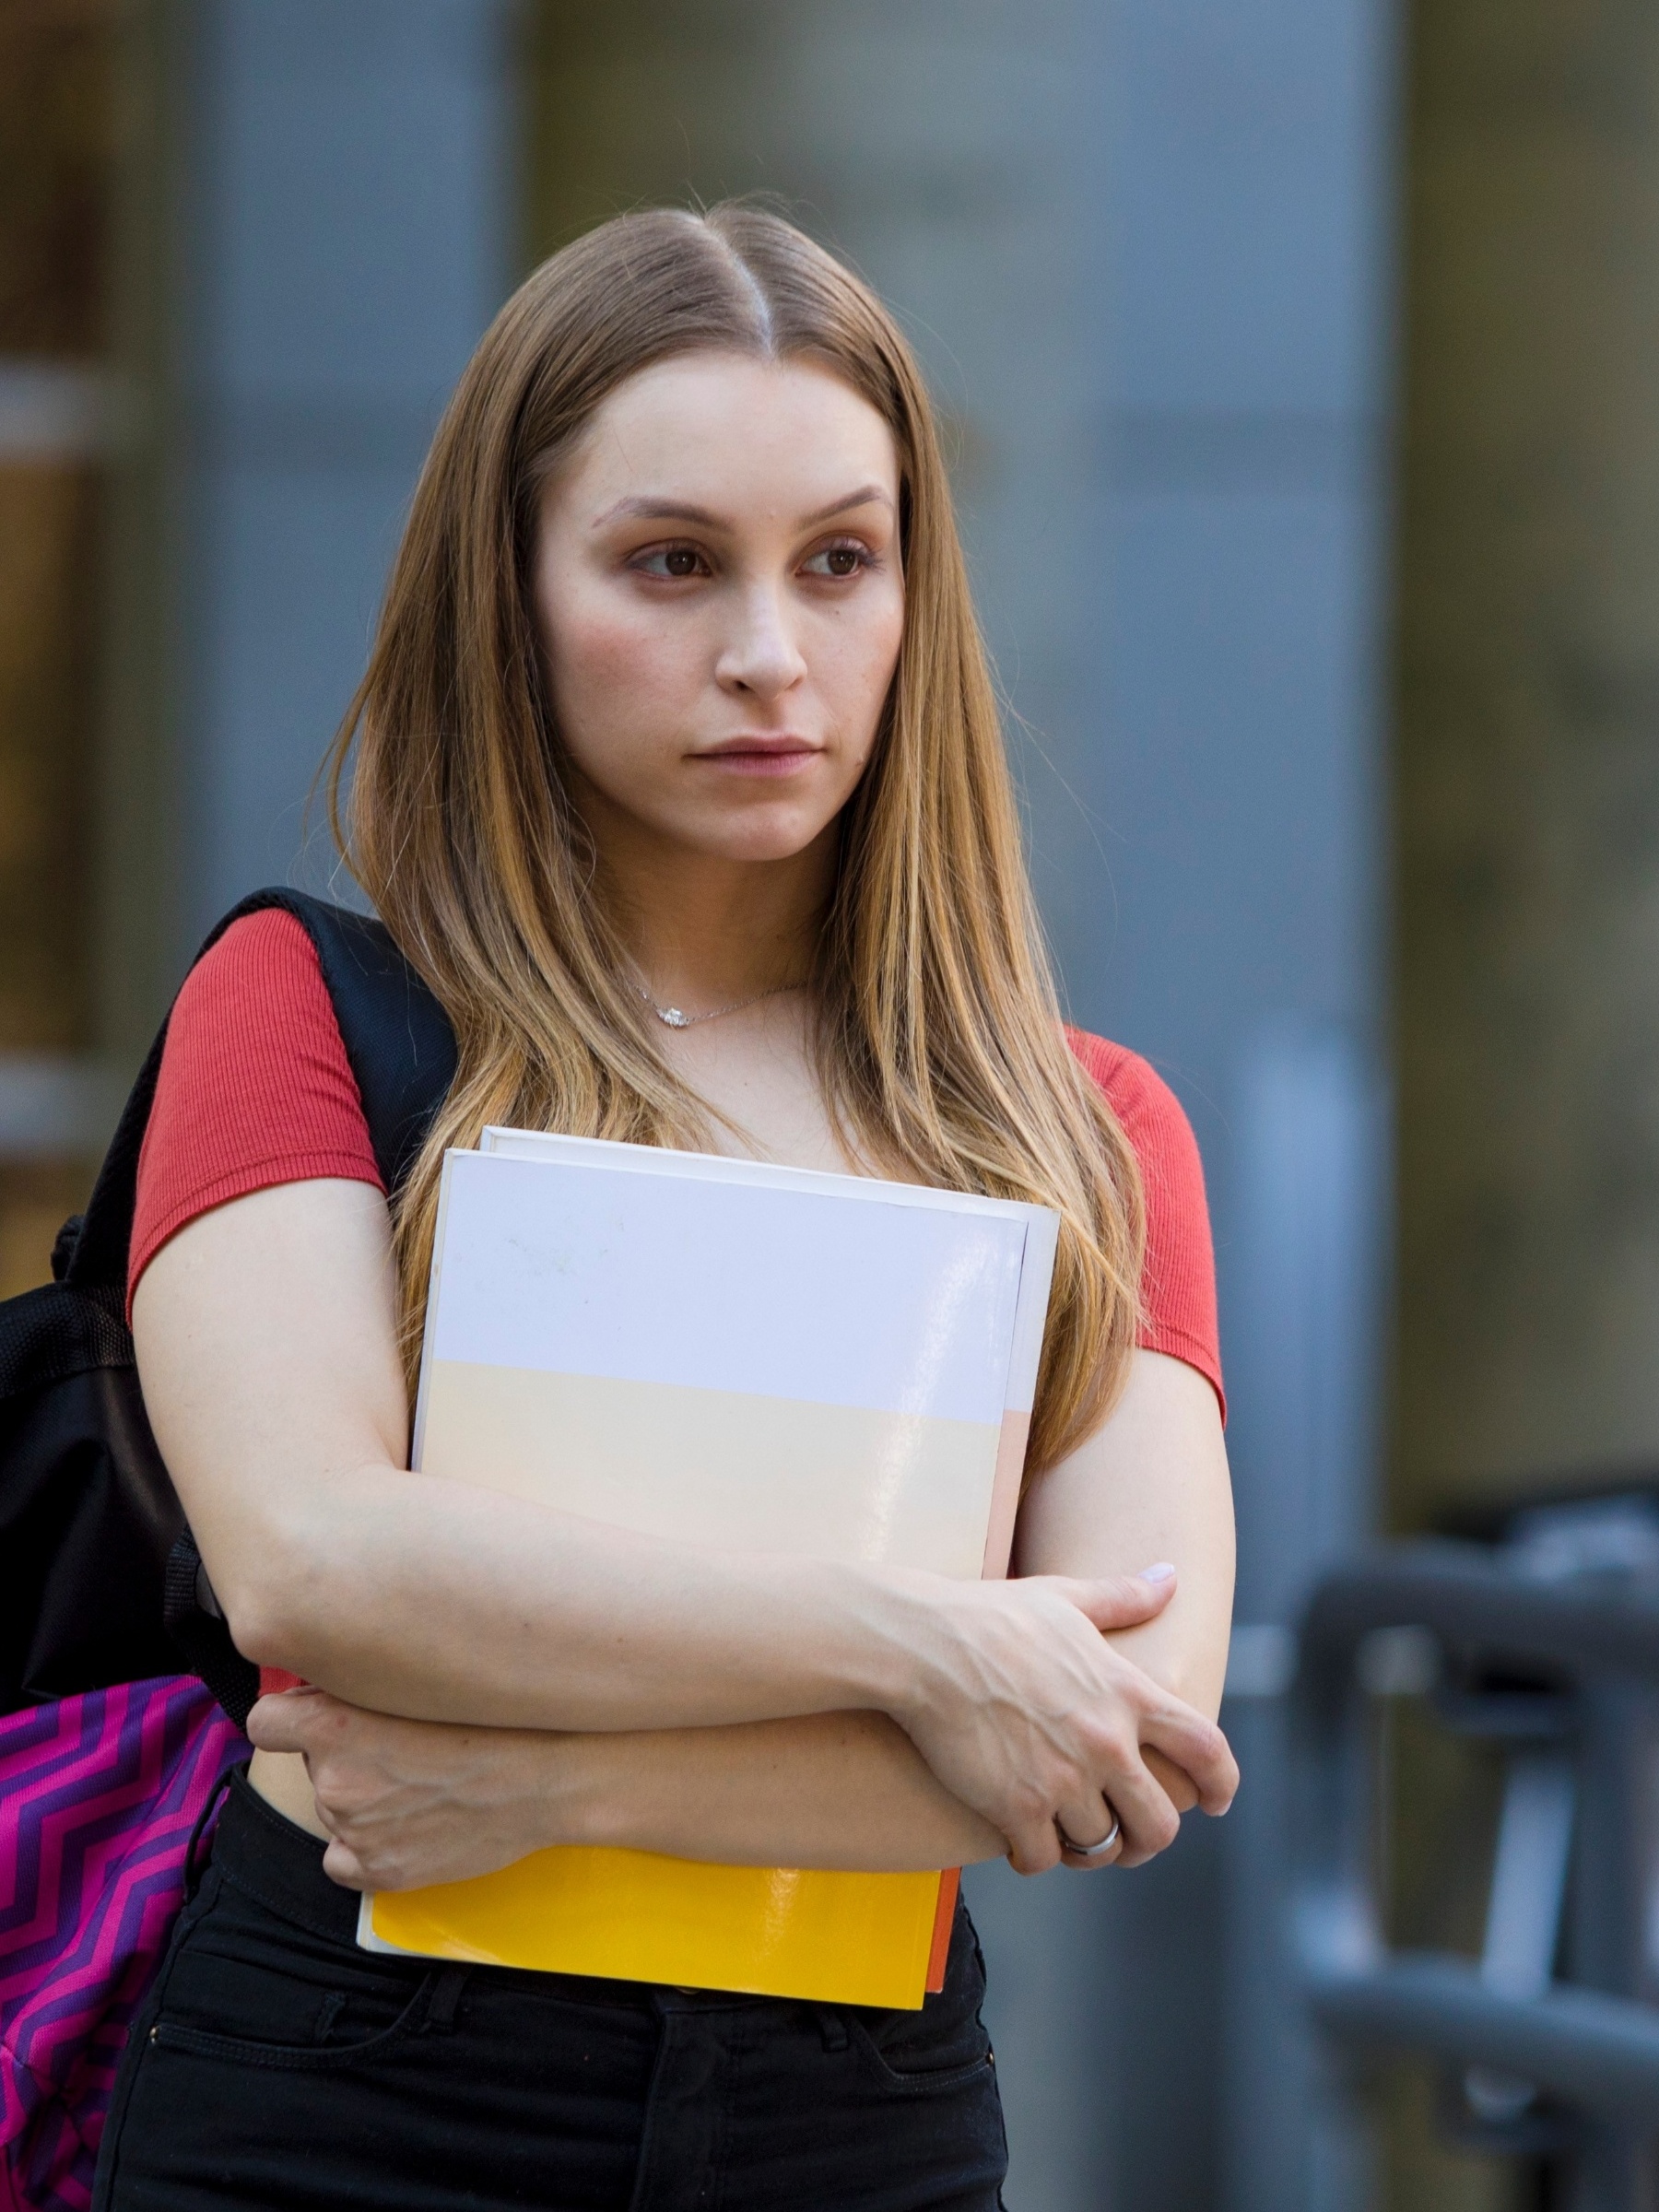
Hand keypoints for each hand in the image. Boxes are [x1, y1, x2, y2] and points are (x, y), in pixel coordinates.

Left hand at [246, 1689, 559, 1890]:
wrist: (549, 1776)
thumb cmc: (496, 1718)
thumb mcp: (422, 1681)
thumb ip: (361, 1686)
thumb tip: (327, 1687)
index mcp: (337, 1727)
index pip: (266, 1723)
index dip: (290, 1719)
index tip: (312, 1716)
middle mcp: (336, 1782)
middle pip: (312, 1762)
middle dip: (344, 1753)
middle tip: (403, 1746)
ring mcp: (356, 1832)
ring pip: (333, 1808)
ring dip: (363, 1797)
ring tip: (423, 1783)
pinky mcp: (378, 1872)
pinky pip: (342, 1860)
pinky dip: (364, 1848)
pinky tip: (408, 1826)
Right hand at [887, 1566, 1237, 1874]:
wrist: (924, 1645)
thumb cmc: (991, 1615)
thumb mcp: (1065, 1597)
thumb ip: (1124, 1596)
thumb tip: (1171, 1575)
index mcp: (1128, 1693)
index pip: (1206, 1750)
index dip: (1222, 1782)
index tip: (1215, 1802)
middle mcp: (1107, 1744)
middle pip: (1161, 1824)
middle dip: (1148, 1839)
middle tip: (1127, 1838)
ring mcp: (1063, 1781)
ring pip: (1101, 1846)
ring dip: (1085, 1845)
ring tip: (1064, 1831)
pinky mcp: (1016, 1808)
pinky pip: (1045, 1859)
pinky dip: (1036, 1856)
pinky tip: (1022, 1839)